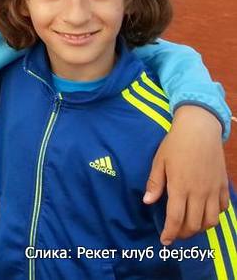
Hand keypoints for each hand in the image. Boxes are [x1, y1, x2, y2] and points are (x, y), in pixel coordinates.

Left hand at [144, 105, 228, 243]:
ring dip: (200, 228)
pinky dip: (215, 215)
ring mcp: (214, 190)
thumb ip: (154, 184)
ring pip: (211, 220)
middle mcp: (199, 193)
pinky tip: (205, 213)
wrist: (200, 130)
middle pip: (194, 224)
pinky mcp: (224, 186)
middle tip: (175, 234)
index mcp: (180, 187)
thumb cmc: (175, 144)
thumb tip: (147, 202)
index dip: (170, 233)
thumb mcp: (159, 162)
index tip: (164, 241)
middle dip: (184, 234)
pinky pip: (223, 208)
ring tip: (189, 227)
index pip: (176, 219)